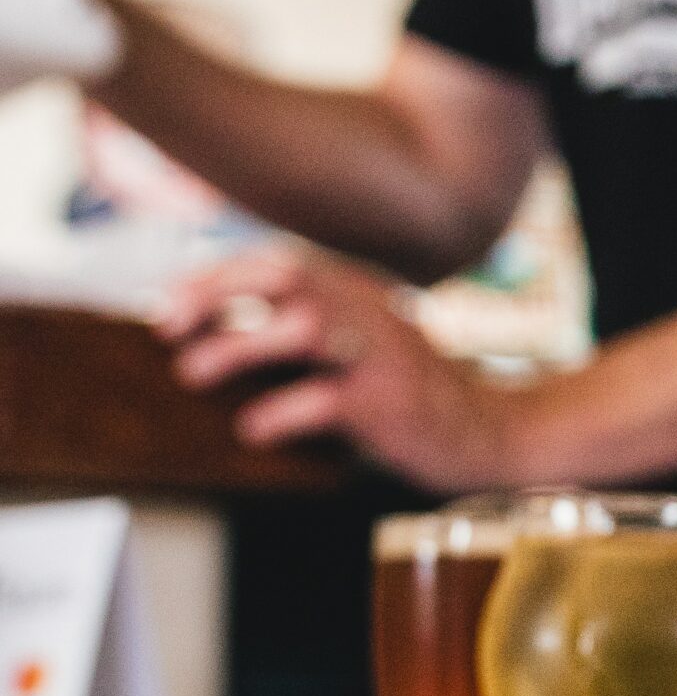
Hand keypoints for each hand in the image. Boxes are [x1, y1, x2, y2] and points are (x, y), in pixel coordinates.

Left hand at [157, 241, 529, 491]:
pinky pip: (325, 400)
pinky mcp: (389, 405)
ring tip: (193, 372)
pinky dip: (277, 414)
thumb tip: (219, 326)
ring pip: (301, 327)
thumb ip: (310, 323)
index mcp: (360, 293)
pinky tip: (253, 429)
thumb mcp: (366, 342)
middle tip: (167, 327)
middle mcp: (370, 312)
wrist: (491, 433)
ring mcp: (382, 357)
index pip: (277, 262)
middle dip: (215, 295)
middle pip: (284, 276)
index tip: (167, 304)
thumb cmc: (413, 395)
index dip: (215, 276)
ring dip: (236, 347)